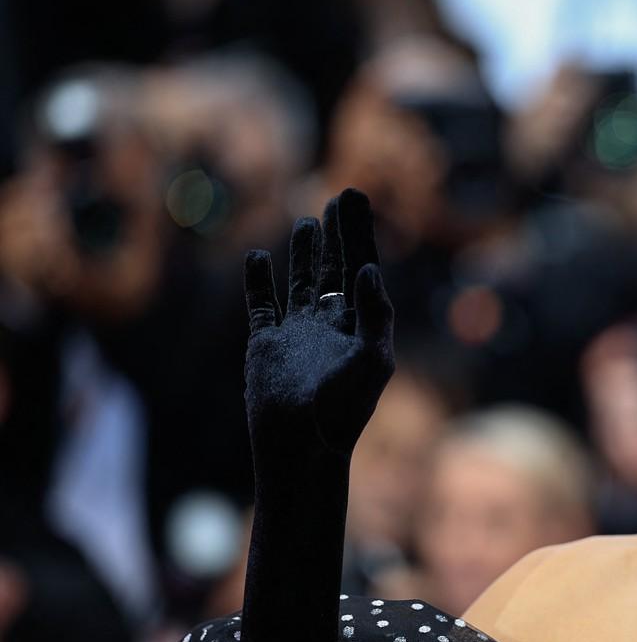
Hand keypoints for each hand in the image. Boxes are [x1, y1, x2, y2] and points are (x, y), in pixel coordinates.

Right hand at [243, 188, 394, 461]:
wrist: (299, 444)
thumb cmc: (342, 410)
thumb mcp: (372, 360)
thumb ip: (375, 313)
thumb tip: (368, 269)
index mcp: (360, 328)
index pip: (361, 268)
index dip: (359, 233)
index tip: (356, 197)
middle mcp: (331, 327)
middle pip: (334, 269)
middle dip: (336, 235)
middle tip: (337, 198)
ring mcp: (297, 335)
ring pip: (301, 283)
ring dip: (304, 253)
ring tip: (307, 221)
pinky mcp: (265, 344)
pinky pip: (261, 304)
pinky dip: (258, 281)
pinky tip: (257, 258)